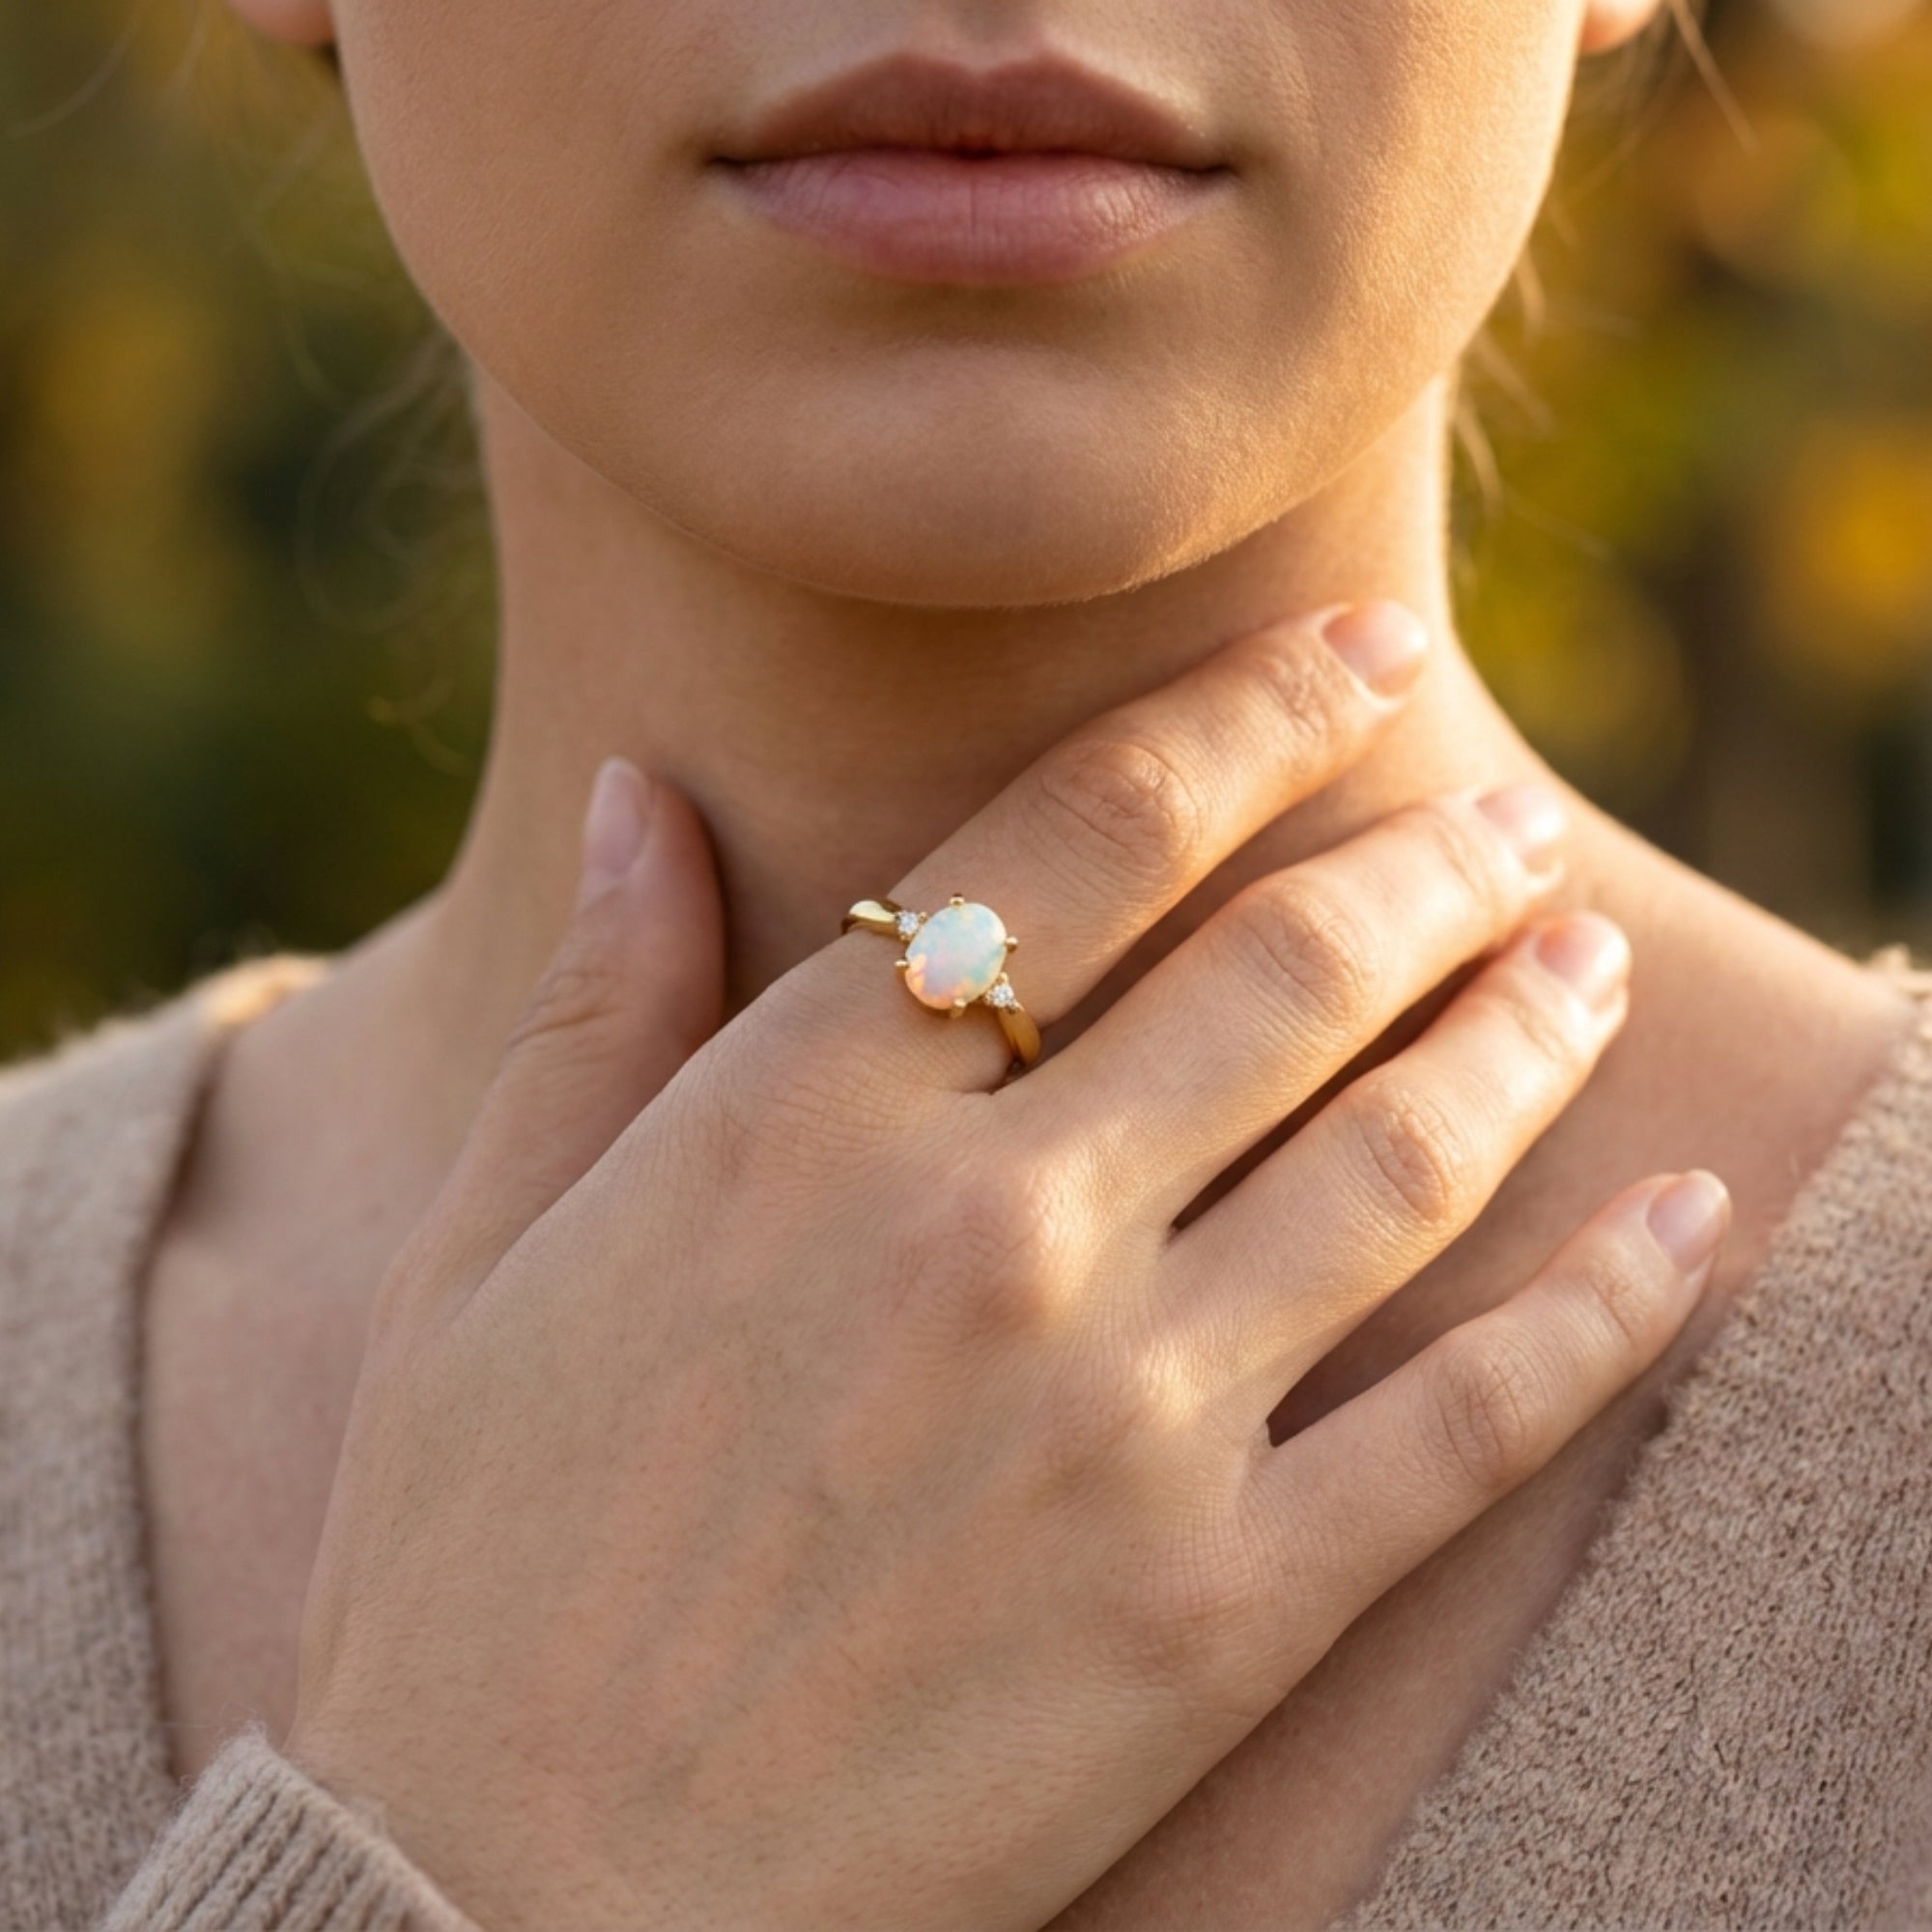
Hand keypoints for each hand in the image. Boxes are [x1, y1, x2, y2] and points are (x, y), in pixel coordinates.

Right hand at [286, 599, 1726, 1930]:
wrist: (498, 1910)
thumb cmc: (462, 1569)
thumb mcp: (479, 1253)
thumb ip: (598, 1007)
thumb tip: (633, 793)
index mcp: (798, 1117)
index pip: (1083, 838)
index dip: (1246, 717)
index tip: (1354, 658)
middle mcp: (987, 1230)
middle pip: (1283, 971)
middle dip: (1423, 862)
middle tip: (1507, 820)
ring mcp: (1120, 1421)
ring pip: (1399, 1156)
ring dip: (1521, 1030)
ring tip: (1586, 952)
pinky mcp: (1215, 1612)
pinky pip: (1468, 1422)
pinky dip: (1603, 1306)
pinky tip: (1687, 1217)